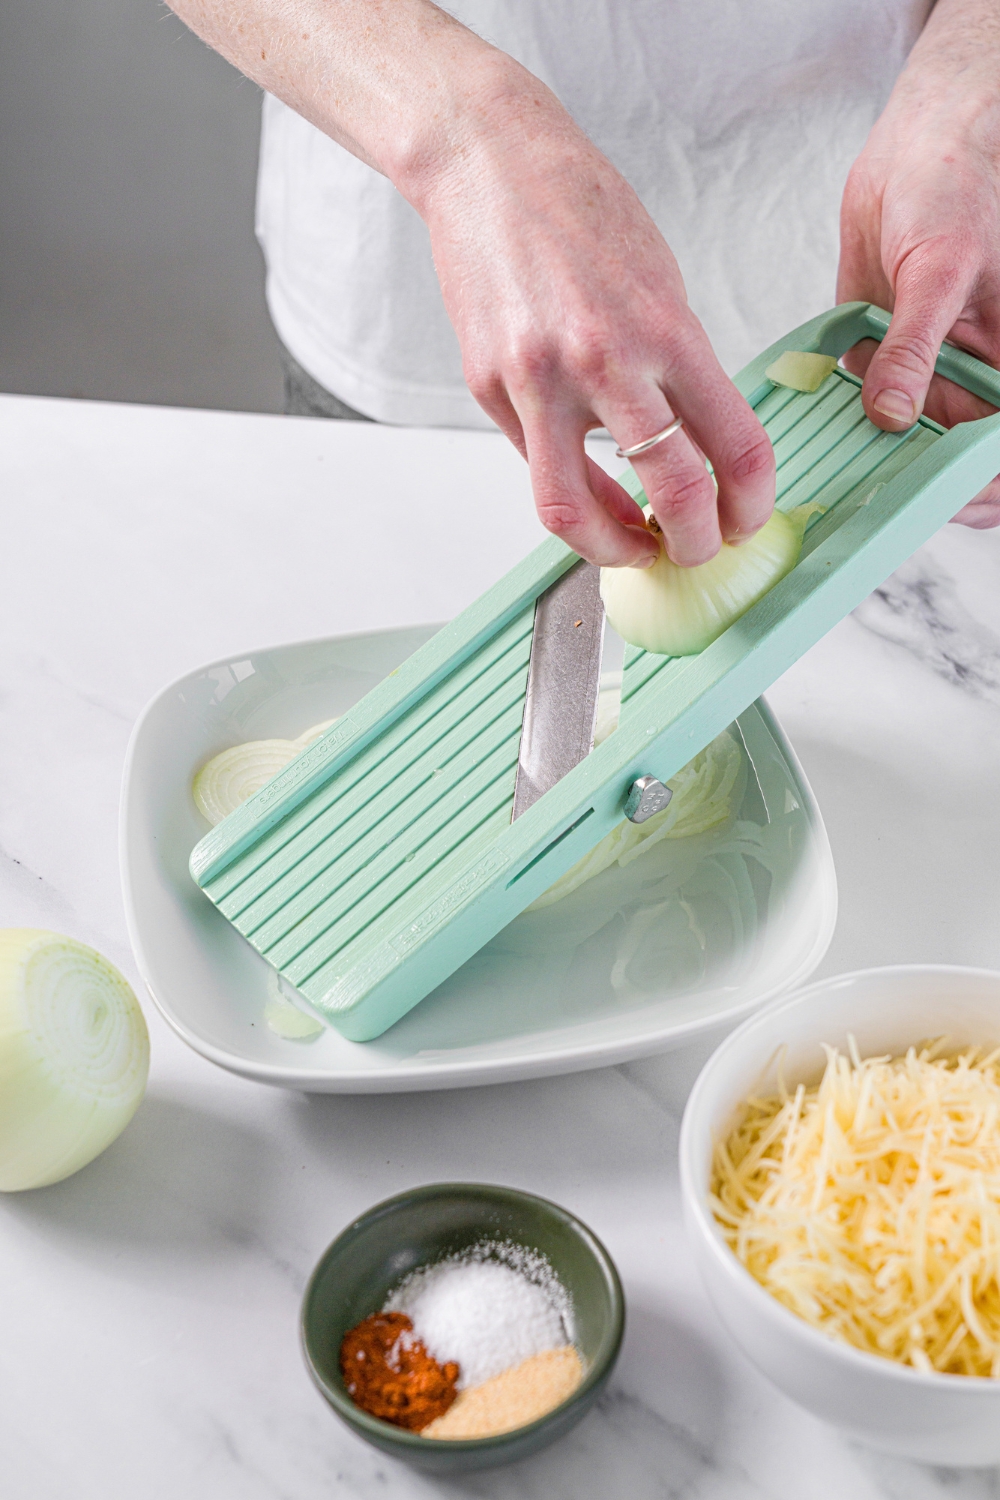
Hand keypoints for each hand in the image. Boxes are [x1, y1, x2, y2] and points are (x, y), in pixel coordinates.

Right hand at [414, 81, 774, 566]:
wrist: (489, 164)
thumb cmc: (580, 212)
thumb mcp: (660, 285)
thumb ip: (678, 371)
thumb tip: (689, 451)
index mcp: (665, 330)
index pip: (734, 445)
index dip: (750, 505)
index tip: (746, 521)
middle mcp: (603, 361)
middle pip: (669, 491)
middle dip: (694, 542)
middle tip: (696, 550)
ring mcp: (538, 380)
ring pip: (575, 510)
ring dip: (615, 549)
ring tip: (634, 548)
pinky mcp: (489, 388)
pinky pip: (535, 467)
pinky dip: (570, 492)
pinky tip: (588, 490)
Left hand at [838, 56, 999, 527]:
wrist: (919, 141)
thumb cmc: (957, 186)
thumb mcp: (941, 267)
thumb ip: (916, 347)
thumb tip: (895, 417)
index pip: (994, 452)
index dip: (976, 490)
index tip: (938, 509)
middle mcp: (966, 377)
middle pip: (944, 457)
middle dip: (909, 484)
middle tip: (859, 505)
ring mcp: (922, 370)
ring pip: (897, 439)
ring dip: (865, 459)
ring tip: (829, 478)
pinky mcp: (878, 355)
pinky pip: (858, 398)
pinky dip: (834, 415)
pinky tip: (808, 426)